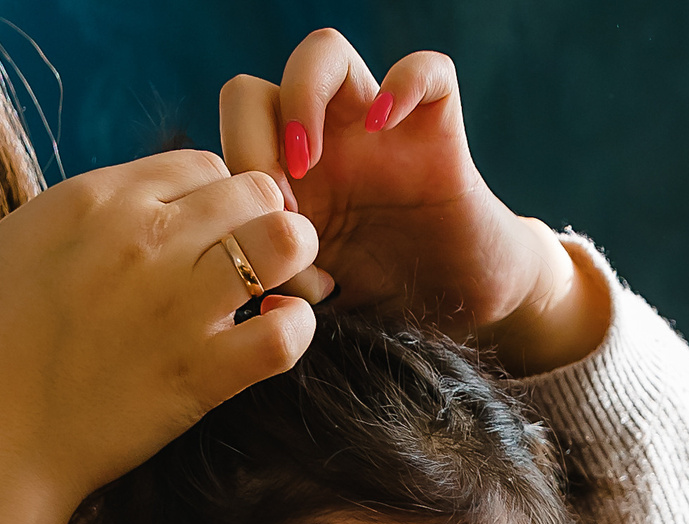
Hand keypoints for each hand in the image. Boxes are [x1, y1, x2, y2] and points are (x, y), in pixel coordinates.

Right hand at [0, 155, 317, 523]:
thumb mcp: (20, 248)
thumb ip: (87, 218)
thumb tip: (138, 207)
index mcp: (94, 200)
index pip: (202, 165)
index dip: (220, 199)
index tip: (215, 236)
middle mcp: (141, 240)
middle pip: (252, 191)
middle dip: (267, 222)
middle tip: (261, 266)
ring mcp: (176, 304)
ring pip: (285, 242)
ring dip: (297, 264)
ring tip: (279, 292)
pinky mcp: (201, 372)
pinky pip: (287, 331)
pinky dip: (298, 329)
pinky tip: (278, 334)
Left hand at [219, 31, 610, 373]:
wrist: (462, 306)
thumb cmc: (388, 301)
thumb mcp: (317, 298)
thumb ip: (278, 285)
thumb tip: (243, 292)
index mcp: (287, 177)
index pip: (226, 139)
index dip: (231, 174)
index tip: (258, 238)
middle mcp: (324, 140)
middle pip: (253, 90)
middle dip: (248, 138)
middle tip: (280, 203)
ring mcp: (378, 126)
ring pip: (323, 52)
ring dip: (300, 96)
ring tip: (311, 162)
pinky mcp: (438, 126)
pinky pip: (427, 68)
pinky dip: (406, 81)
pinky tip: (387, 125)